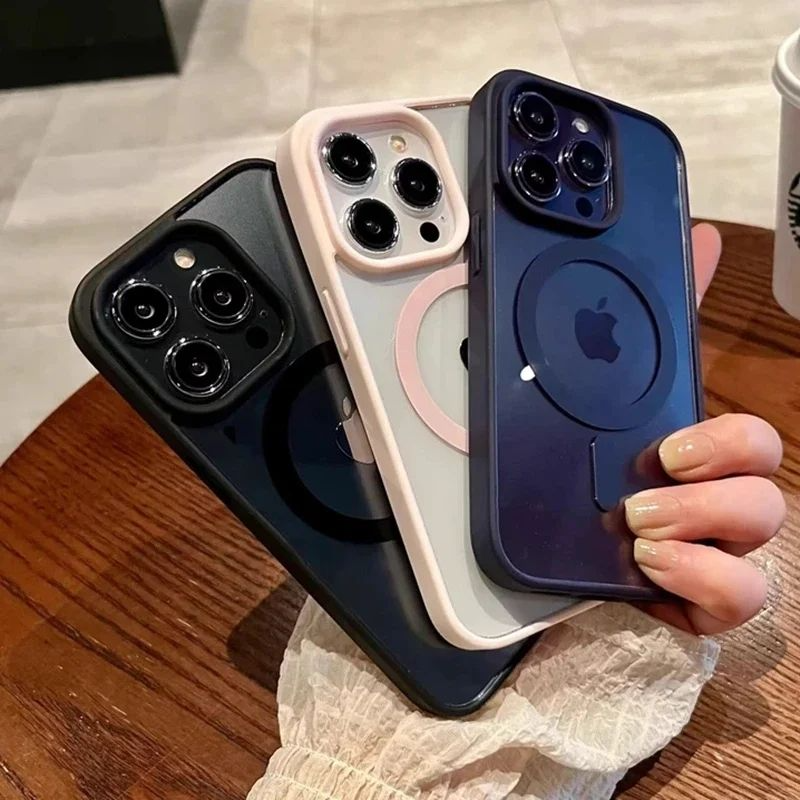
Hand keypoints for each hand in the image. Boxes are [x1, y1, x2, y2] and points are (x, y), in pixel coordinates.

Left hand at [625, 223, 784, 634]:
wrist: (554, 555)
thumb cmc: (595, 472)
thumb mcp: (614, 397)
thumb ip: (651, 328)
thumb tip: (700, 239)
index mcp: (696, 461)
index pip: (750, 444)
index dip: (726, 442)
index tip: (669, 448)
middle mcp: (713, 508)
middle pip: (765, 495)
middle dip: (710, 493)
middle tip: (644, 490)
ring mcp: (709, 556)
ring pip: (760, 547)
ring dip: (700, 532)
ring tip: (638, 529)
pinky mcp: (694, 601)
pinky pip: (735, 600)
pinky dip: (700, 583)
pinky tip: (652, 570)